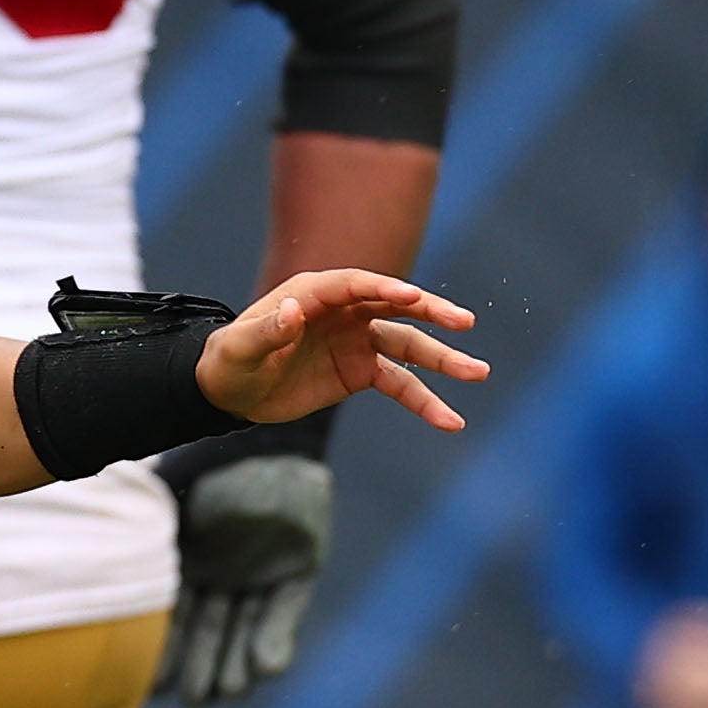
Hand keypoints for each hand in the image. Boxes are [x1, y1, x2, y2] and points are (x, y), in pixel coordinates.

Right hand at [160, 435, 332, 707]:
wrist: (265, 445)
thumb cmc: (207, 476)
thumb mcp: (169, 518)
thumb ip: (160, 562)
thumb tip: (114, 604)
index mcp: (185, 564)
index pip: (174, 620)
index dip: (166, 655)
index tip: (156, 689)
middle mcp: (221, 575)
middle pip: (209, 632)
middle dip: (202, 668)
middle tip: (196, 702)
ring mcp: (258, 573)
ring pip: (243, 628)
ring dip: (235, 662)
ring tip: (229, 691)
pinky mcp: (297, 570)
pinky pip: (285, 611)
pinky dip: (275, 640)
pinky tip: (266, 669)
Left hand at [192, 269, 484, 431]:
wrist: (231, 392)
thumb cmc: (229, 361)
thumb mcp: (239, 349)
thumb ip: (266, 330)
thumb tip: (293, 311)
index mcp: (313, 294)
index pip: (356, 286)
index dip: (384, 289)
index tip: (414, 297)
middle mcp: (344, 312)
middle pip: (395, 307)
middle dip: (431, 313)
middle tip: (464, 323)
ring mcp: (358, 340)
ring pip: (409, 346)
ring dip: (442, 360)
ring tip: (478, 373)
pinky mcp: (362, 371)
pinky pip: (401, 384)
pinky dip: (425, 401)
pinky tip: (450, 421)